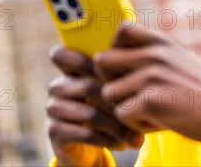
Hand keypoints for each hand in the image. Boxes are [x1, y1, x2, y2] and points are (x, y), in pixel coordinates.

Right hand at [46, 46, 142, 165]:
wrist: (85, 146)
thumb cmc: (105, 110)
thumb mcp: (110, 91)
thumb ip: (118, 76)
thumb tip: (147, 71)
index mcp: (70, 69)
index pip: (64, 54)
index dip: (90, 60)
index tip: (121, 73)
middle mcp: (58, 86)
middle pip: (89, 86)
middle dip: (118, 101)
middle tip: (140, 110)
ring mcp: (53, 108)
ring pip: (90, 113)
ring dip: (117, 127)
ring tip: (136, 136)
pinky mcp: (54, 130)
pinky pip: (85, 133)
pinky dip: (108, 140)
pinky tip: (122, 144)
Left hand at [93, 24, 200, 143]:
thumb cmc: (197, 90)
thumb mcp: (178, 59)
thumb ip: (153, 51)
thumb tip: (119, 51)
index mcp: (161, 41)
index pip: (121, 28)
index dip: (114, 47)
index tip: (124, 66)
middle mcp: (154, 54)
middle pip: (102, 60)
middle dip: (108, 80)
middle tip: (126, 93)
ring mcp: (151, 76)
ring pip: (108, 92)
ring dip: (122, 106)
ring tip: (144, 110)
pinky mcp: (150, 100)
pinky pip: (122, 114)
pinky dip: (135, 124)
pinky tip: (154, 121)